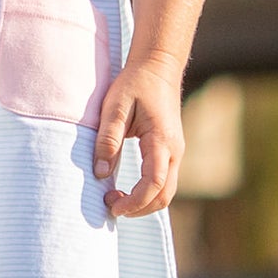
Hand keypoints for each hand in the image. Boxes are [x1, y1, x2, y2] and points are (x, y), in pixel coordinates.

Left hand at [93, 57, 184, 218]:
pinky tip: (126, 189)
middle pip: (164, 195)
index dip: (134, 201)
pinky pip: (164, 181)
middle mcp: (174, 151)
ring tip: (115, 197)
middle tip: (110, 204)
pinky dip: (147, 192)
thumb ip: (107, 139)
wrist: (158, 68)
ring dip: (143, 202)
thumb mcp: (114, 107)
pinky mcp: (171, 151)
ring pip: (166, 191)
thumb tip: (100, 173)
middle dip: (138, 208)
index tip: (112, 206)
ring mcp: (176, 152)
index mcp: (161, 140)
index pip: (154, 183)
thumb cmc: (135, 84)